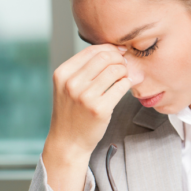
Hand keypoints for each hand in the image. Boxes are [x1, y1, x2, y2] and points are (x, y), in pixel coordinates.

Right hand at [42, 44, 131, 190]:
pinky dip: (127, 83)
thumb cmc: (71, 112)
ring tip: (124, 77)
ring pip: (115, 70)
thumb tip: (112, 50)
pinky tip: (125, 87)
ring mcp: (85, 96)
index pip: (92, 50)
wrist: (68, 142)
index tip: (119, 53)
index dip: (110, 48)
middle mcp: (72, 83)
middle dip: (119, 58)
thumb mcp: (67, 87)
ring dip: (125, 71)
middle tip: (124, 65)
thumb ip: (83, 69)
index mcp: (62, 73)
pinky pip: (121, 86)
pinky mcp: (100, 109)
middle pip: (105, 57)